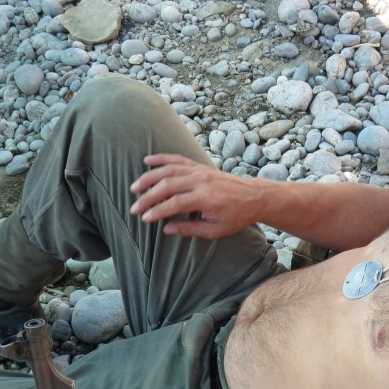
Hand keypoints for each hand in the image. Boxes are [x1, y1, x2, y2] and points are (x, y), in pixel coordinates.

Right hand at [130, 153, 261, 238]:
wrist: (253, 197)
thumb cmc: (236, 216)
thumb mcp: (215, 229)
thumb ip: (189, 228)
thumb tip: (166, 228)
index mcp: (206, 198)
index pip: (175, 203)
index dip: (157, 211)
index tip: (145, 218)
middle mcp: (201, 181)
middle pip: (167, 185)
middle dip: (148, 197)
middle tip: (135, 208)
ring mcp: (200, 171)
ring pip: (169, 170)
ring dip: (149, 177)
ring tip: (135, 187)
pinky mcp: (200, 166)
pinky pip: (178, 159)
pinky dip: (162, 159)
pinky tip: (147, 161)